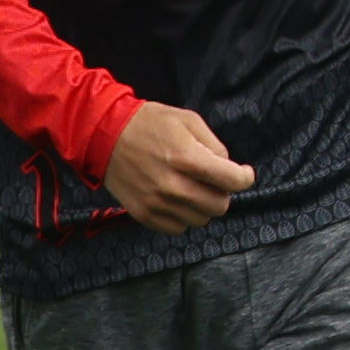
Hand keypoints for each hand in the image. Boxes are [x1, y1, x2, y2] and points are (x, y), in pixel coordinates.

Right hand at [101, 102, 254, 232]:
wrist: (104, 134)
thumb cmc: (148, 123)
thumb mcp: (188, 120)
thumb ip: (214, 145)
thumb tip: (227, 168)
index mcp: (187, 158)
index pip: (233, 181)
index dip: (245, 177)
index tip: (243, 174)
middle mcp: (173, 185)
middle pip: (219, 206)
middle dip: (222, 193)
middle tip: (213, 181)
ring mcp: (156, 202)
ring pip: (200, 220)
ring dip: (201, 206)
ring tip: (191, 189)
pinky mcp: (143, 214)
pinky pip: (177, 228)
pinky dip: (182, 217)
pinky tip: (176, 200)